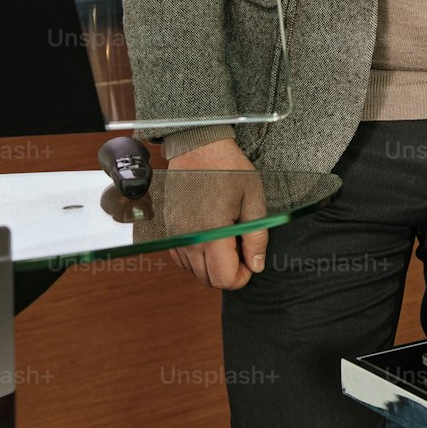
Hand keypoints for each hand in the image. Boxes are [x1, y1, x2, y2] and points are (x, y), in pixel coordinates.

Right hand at [165, 139, 268, 290]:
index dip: (242, 277)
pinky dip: (198, 256)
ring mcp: (176, 235)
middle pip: (208, 280)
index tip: (251, 260)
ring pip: (194, 271)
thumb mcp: (253, 198)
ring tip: (227, 238)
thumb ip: (256, 236)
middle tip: (242, 247)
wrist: (198, 147)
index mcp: (212, 232)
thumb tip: (256, 265)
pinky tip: (211, 236)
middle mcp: (189, 238)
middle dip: (229, 271)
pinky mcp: (170, 230)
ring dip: (213, 265)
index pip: (223, 279)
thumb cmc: (228, 168)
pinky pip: (183, 258)